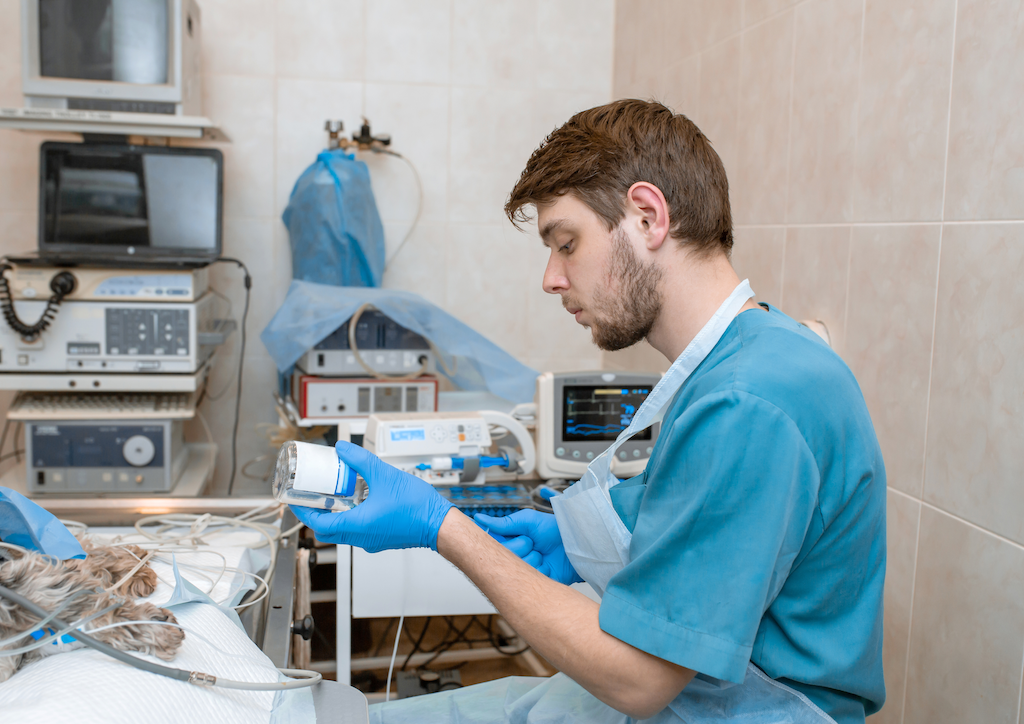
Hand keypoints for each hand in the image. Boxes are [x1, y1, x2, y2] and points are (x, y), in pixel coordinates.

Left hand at [290, 442, 452, 552]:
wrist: (440, 524)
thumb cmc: (417, 507)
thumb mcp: (384, 475)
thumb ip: (360, 460)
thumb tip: (342, 449)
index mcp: (357, 525)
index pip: (319, 524)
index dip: (304, 511)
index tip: (296, 501)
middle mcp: (361, 537)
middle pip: (327, 530)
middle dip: (316, 514)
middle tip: (311, 497)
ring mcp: (371, 541)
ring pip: (342, 532)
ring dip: (334, 515)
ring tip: (333, 495)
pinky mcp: (381, 539)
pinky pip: (357, 531)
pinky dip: (350, 517)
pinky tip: (358, 500)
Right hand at [474, 506, 581, 584]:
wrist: (579, 544)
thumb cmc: (556, 529)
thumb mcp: (529, 521)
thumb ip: (504, 523)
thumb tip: (479, 518)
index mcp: (511, 539)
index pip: (492, 543)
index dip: (497, 541)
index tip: (506, 537)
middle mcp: (516, 554)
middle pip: (503, 556)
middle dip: (519, 546)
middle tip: (531, 541)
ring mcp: (526, 568)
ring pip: (516, 567)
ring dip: (531, 558)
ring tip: (542, 553)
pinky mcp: (536, 580)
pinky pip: (529, 577)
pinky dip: (539, 569)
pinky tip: (547, 564)